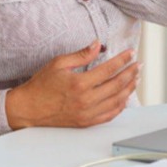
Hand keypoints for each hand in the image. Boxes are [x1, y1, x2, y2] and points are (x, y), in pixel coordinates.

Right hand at [5, 41, 140, 128]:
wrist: (29, 108)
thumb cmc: (41, 85)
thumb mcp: (58, 63)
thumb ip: (81, 54)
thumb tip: (97, 44)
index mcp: (80, 83)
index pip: (109, 69)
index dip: (123, 60)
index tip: (130, 53)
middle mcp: (86, 100)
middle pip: (117, 85)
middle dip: (131, 73)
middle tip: (138, 65)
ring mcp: (87, 113)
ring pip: (117, 101)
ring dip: (129, 89)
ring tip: (135, 79)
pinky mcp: (86, 122)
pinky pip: (109, 115)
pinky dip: (120, 106)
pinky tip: (124, 98)